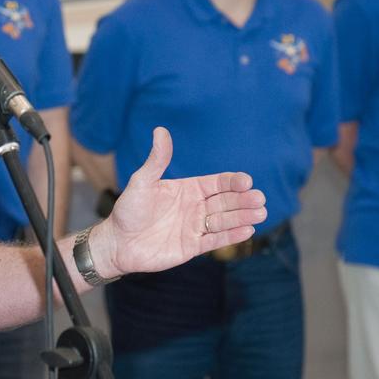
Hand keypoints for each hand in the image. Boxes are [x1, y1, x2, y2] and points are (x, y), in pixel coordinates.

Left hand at [90, 127, 266, 277]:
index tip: (246, 181)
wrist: (117, 243)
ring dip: (243, 217)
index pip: (217, 183)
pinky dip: (232, 236)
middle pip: (226, 201)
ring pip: (224, 220)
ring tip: (260, 213)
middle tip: (260, 198)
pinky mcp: (192, 247)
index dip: (232, 182)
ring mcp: (195, 227)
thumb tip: (160, 131)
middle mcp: (195, 207)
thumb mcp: (142, 182)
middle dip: (243, 200)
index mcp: (188, 188)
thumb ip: (157, 160)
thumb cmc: (128, 210)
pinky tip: (248, 230)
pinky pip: (215, 240)